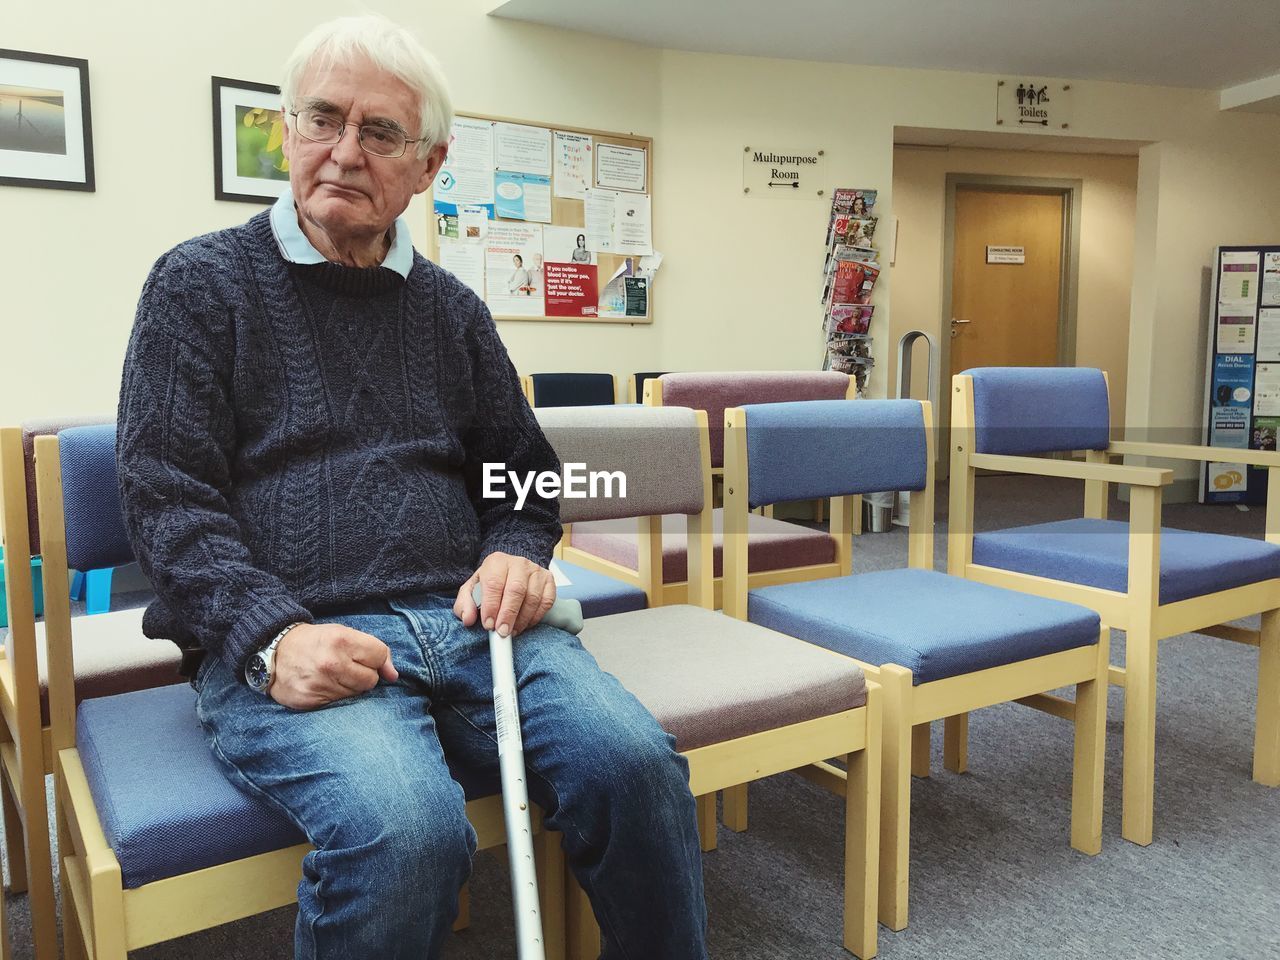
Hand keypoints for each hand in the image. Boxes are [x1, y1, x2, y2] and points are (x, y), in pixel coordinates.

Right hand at [269, 622, 398, 709]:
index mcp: (341, 640)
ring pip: (356, 694)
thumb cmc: (315, 642)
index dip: (376, 659)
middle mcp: (332, 663)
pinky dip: (335, 695)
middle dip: (364, 675)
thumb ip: (372, 649)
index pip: (379, 655)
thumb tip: (393, 675)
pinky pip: (338, 703)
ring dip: (349, 686)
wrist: (274, 652)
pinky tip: (322, 684)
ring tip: (332, 675)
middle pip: (371, 679)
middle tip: (347, 667)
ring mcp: (321, 684)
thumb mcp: (343, 633)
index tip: (365, 659)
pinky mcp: (311, 700)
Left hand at [454, 553, 555, 637]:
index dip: (491, 606)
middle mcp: (518, 563)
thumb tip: (468, 619)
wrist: (510, 570)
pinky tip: (525, 624)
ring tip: (512, 631)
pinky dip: (536, 617)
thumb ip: (465, 605)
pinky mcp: (549, 580)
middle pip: (516, 590)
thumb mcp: (471, 590)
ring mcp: (536, 571)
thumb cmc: (490, 582)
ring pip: (532, 597)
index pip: (494, 583)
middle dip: (508, 615)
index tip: (488, 624)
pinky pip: (546, 601)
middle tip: (502, 632)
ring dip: (522, 619)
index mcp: (496, 562)